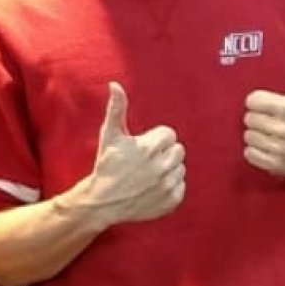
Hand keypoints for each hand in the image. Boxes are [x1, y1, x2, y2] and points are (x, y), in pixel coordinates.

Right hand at [81, 82, 184, 225]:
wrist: (103, 201)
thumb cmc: (107, 164)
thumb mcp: (110, 134)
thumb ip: (116, 108)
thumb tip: (114, 84)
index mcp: (150, 147)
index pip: (169, 135)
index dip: (155, 140)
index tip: (142, 147)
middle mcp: (162, 166)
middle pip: (178, 150)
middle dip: (164, 153)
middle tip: (146, 161)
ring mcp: (167, 185)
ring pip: (180, 168)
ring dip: (168, 170)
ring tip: (148, 175)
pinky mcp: (171, 200)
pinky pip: (181, 186)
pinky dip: (170, 187)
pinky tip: (152, 188)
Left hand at [243, 41, 284, 177]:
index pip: (253, 101)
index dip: (258, 101)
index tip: (266, 103)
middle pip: (248, 119)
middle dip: (256, 118)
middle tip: (268, 118)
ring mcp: (279, 149)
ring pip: (247, 136)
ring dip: (255, 134)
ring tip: (268, 132)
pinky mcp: (274, 164)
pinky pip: (249, 154)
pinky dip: (254, 150)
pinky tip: (266, 145)